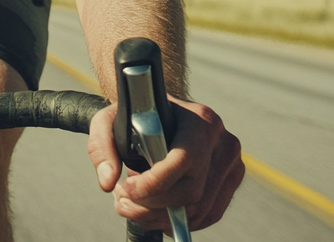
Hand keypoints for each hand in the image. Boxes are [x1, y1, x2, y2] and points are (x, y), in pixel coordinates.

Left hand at [87, 96, 243, 232]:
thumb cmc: (137, 115)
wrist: (164, 112)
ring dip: (160, 217)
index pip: (183, 161)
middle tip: (122, 201)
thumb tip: (107, 181)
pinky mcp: (230, 182)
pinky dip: (179, 221)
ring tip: (133, 206)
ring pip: (199, 209)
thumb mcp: (109, 119)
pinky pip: (208, 214)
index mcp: (200, 120)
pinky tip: (155, 212)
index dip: (153, 184)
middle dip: (151, 205)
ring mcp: (231, 164)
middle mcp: (222, 142)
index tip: (125, 189)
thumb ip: (102, 146)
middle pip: (191, 192)